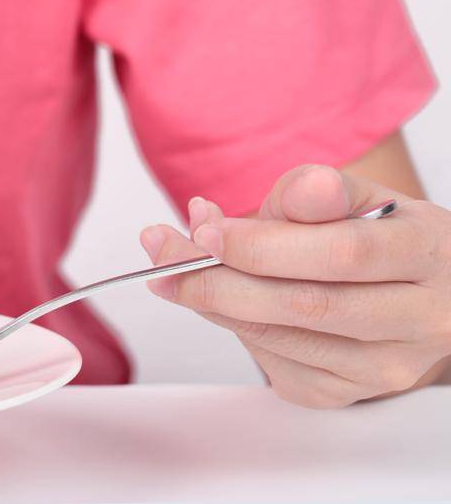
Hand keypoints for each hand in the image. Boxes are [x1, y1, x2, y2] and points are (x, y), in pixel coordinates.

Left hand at [140, 164, 450, 407]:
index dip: (265, 246)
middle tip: (159, 246)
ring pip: (278, 338)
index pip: (343, 254)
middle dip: (216, 276)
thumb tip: (301, 189)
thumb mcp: (361, 196)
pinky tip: (219, 292)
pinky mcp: (345, 394)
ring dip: (209, 298)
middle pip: (304, 306)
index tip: (206, 230)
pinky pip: (269, 361)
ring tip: (173, 258)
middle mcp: (419, 320)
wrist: (417, 293)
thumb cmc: (380, 236)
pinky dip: (230, 324)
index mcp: (426, 254)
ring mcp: (385, 367)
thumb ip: (320, 191)